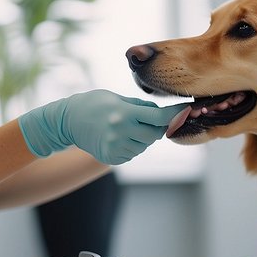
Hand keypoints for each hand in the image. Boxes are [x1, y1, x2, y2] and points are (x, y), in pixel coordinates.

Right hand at [19, 90, 186, 164]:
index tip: (188, 110)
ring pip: (145, 145)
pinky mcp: (112, 158)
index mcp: (124, 113)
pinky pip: (133, 153)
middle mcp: (121, 132)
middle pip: (155, 134)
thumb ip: (141, 107)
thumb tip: (164, 115)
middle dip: (157, 126)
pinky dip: (132, 145)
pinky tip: (118, 136)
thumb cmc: (93, 104)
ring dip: (143, 136)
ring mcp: (116, 147)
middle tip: (145, 118)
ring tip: (125, 126)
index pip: (159, 117)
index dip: (176, 115)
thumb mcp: (117, 98)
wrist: (67, 122)